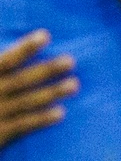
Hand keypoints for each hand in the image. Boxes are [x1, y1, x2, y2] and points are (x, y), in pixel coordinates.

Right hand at [0, 31, 77, 146]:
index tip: (45, 35)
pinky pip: (23, 125)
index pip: (6, 60)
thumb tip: (8, 53)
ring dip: (51, 92)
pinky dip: (42, 119)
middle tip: (70, 61)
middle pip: (21, 80)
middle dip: (46, 70)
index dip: (25, 48)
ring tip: (74, 85)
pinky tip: (61, 113)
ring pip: (26, 102)